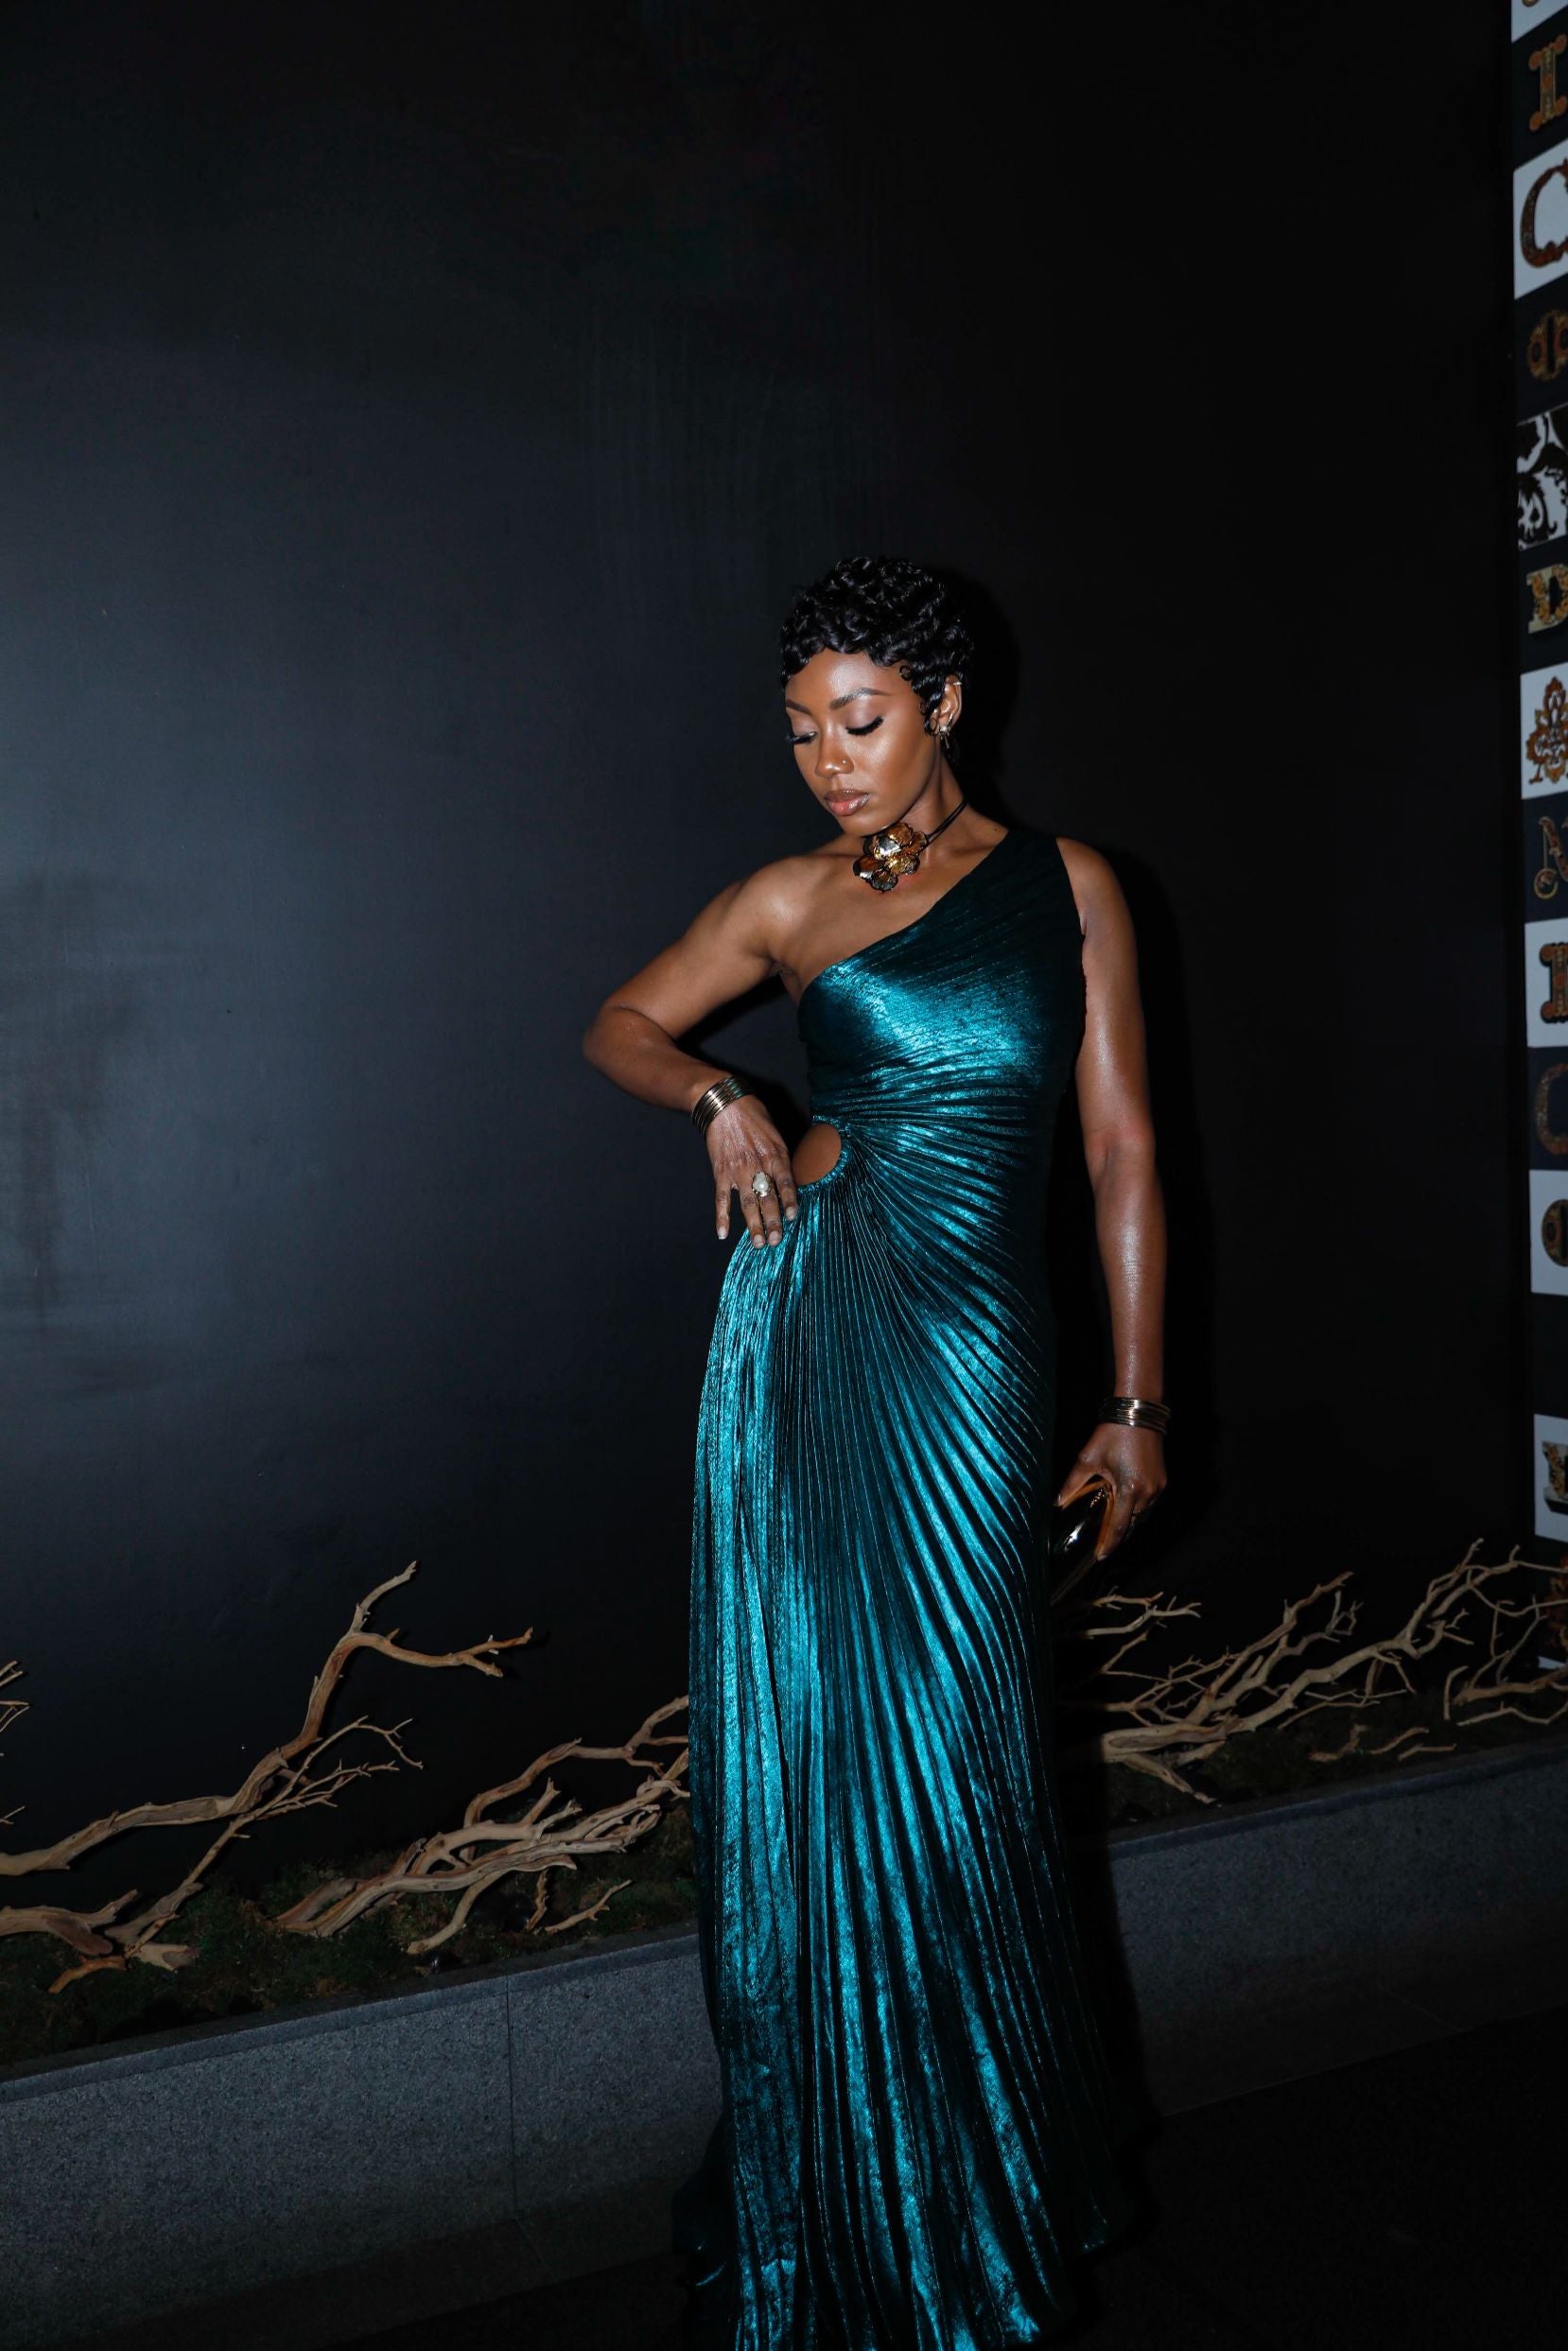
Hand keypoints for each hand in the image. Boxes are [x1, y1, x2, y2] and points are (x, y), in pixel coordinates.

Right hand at [706, 1097, 799, 1245]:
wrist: (724, 1104)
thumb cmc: (754, 1116)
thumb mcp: (776, 1134)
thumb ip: (781, 1158)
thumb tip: (787, 1181)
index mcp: (775, 1155)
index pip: (786, 1183)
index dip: (790, 1201)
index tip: (793, 1217)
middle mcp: (758, 1165)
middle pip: (768, 1198)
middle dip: (773, 1222)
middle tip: (777, 1241)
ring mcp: (738, 1170)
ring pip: (748, 1203)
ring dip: (753, 1225)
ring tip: (759, 1243)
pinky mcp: (721, 1172)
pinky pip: (722, 1198)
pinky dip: (722, 1216)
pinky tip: (723, 1233)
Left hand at [1056, 1423, 1165, 1559]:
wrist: (1137, 1412)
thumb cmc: (1112, 1433)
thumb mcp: (1088, 1459)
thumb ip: (1072, 1483)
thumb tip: (1057, 1502)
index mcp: (1129, 1490)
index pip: (1119, 1527)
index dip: (1109, 1544)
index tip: (1101, 1556)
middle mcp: (1148, 1492)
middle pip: (1132, 1523)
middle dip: (1118, 1533)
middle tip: (1103, 1543)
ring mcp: (1158, 1486)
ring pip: (1143, 1514)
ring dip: (1129, 1521)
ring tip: (1112, 1527)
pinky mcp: (1162, 1479)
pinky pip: (1149, 1503)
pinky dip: (1137, 1509)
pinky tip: (1125, 1507)